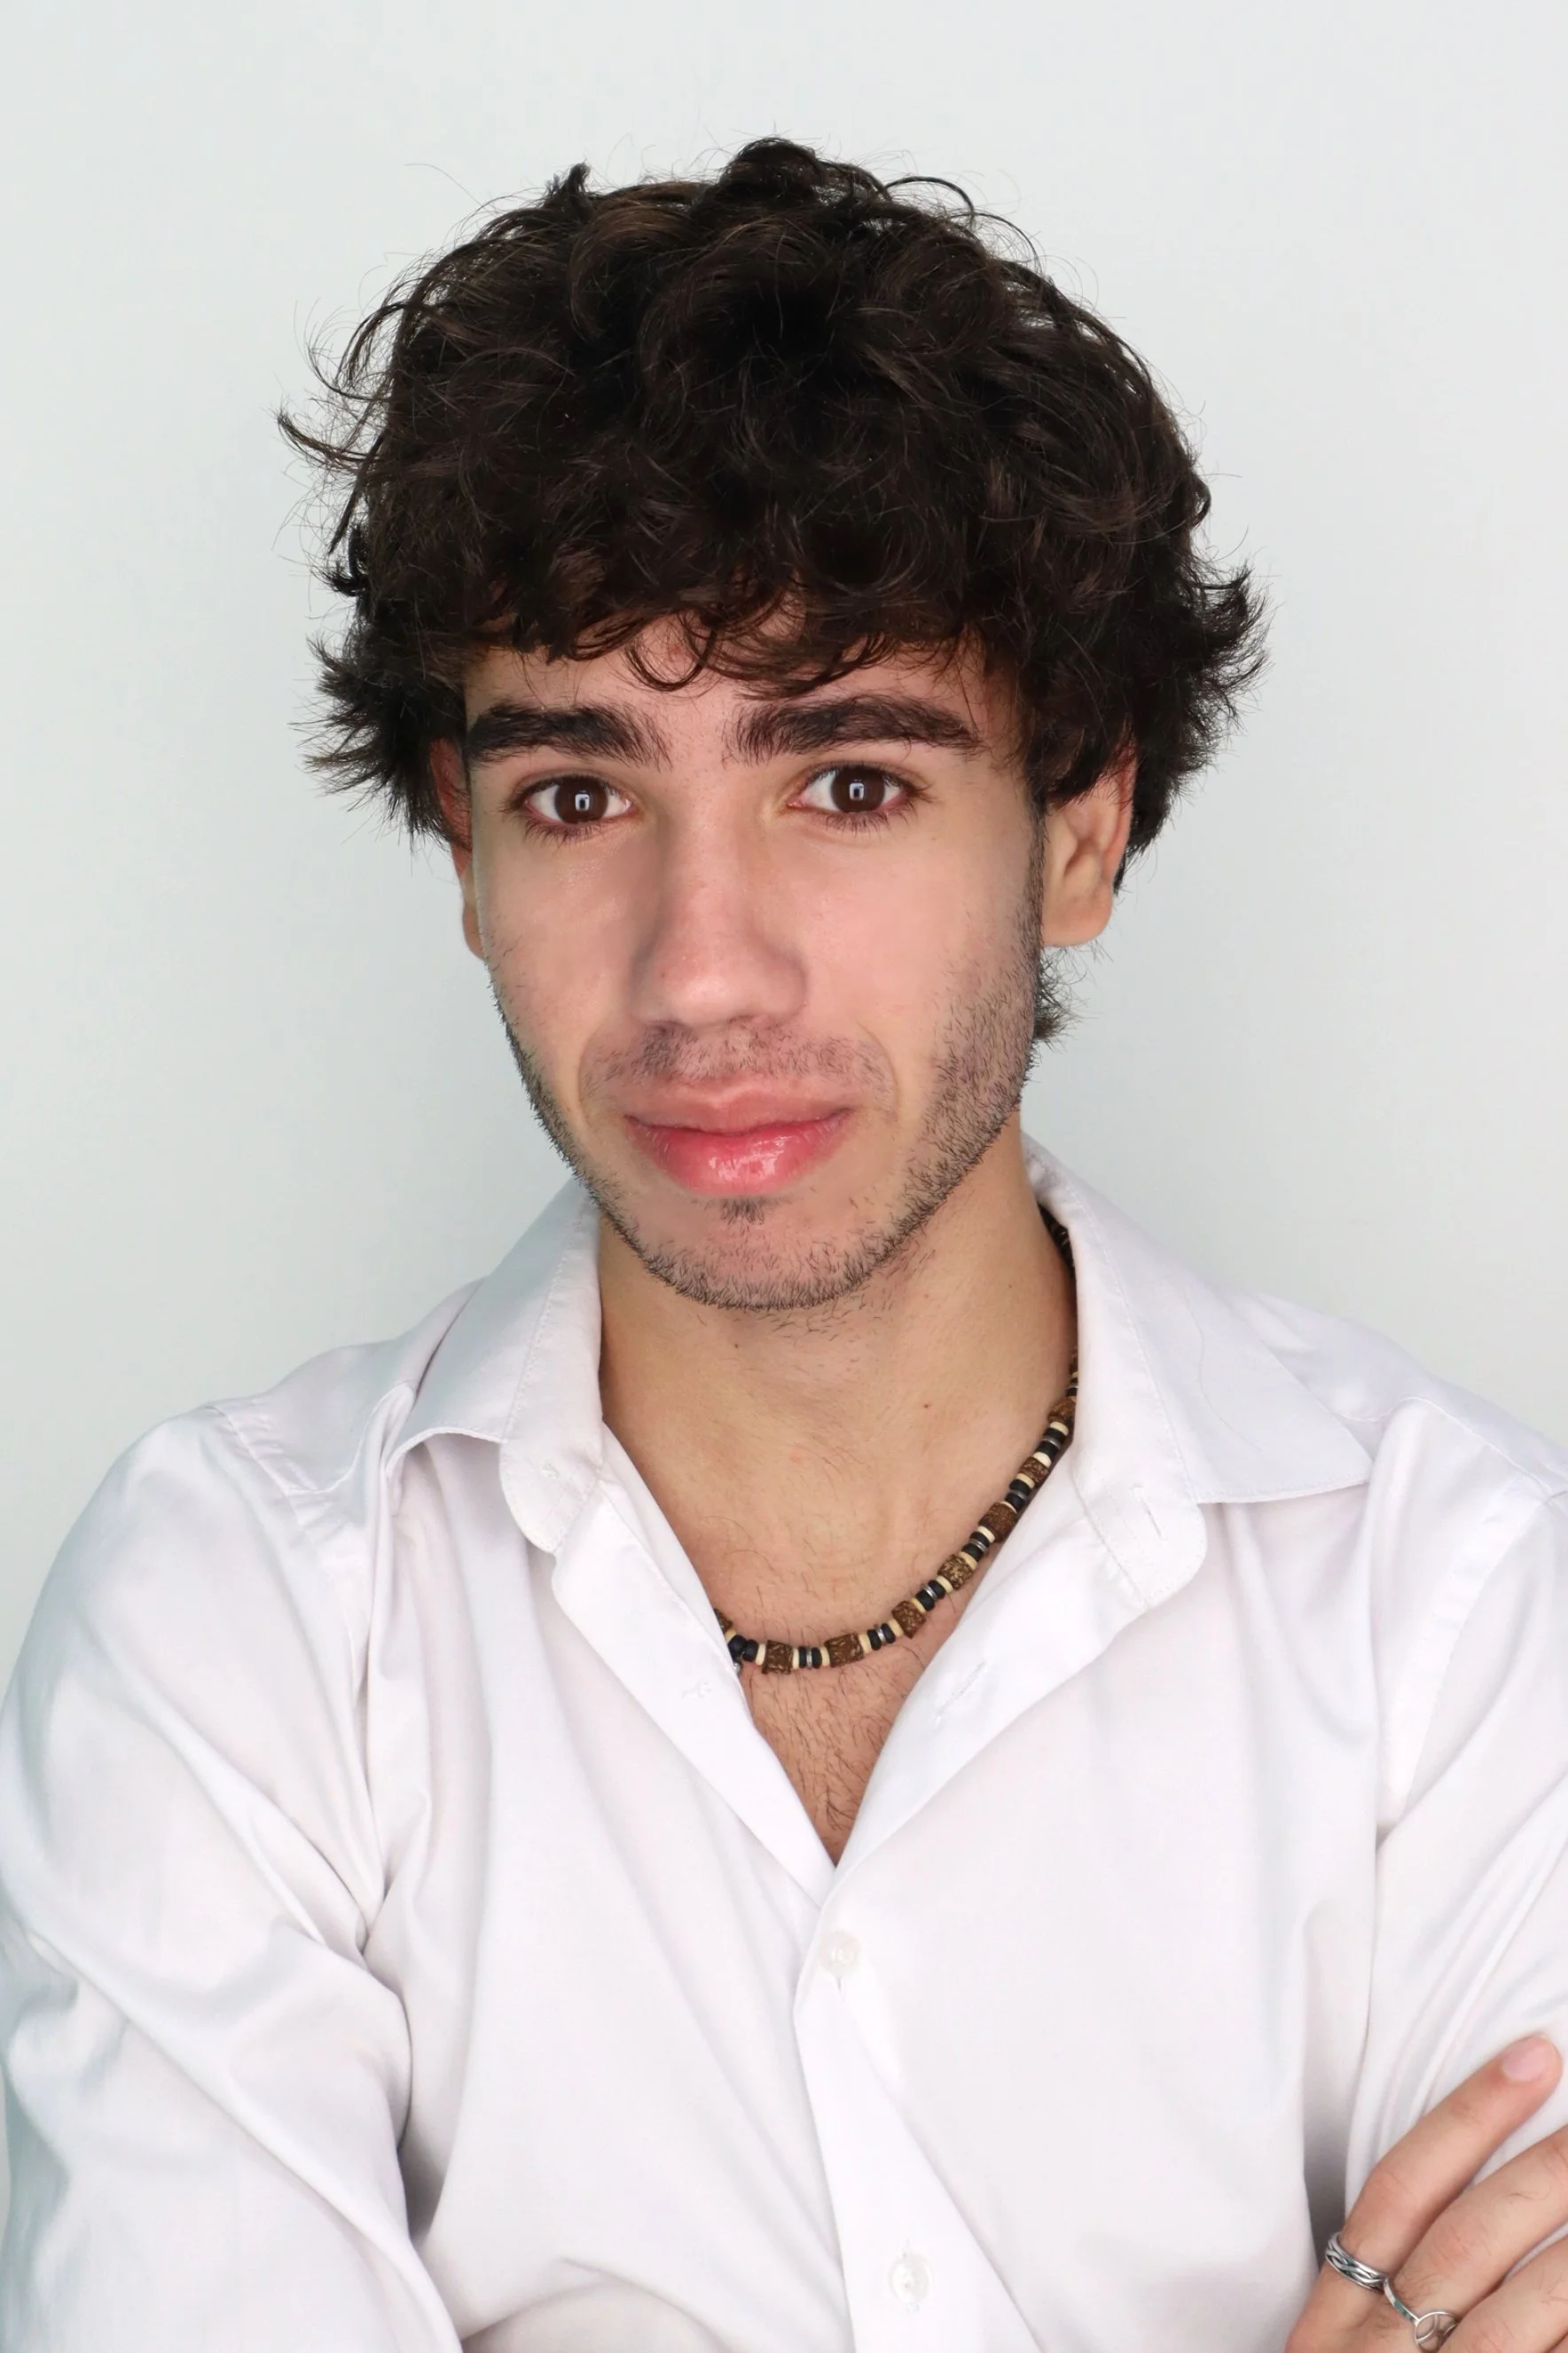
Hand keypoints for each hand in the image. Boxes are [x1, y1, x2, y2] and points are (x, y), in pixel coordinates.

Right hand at [1290, 2036, 1567, 2348]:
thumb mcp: (1338, 2349)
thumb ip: (1385, 2283)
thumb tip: (1473, 2195)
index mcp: (1334, 2319)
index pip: (1399, 2190)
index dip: (1470, 2116)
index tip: (1531, 2058)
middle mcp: (1378, 2349)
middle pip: (1466, 2242)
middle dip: (1542, 2175)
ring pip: (1515, 2317)